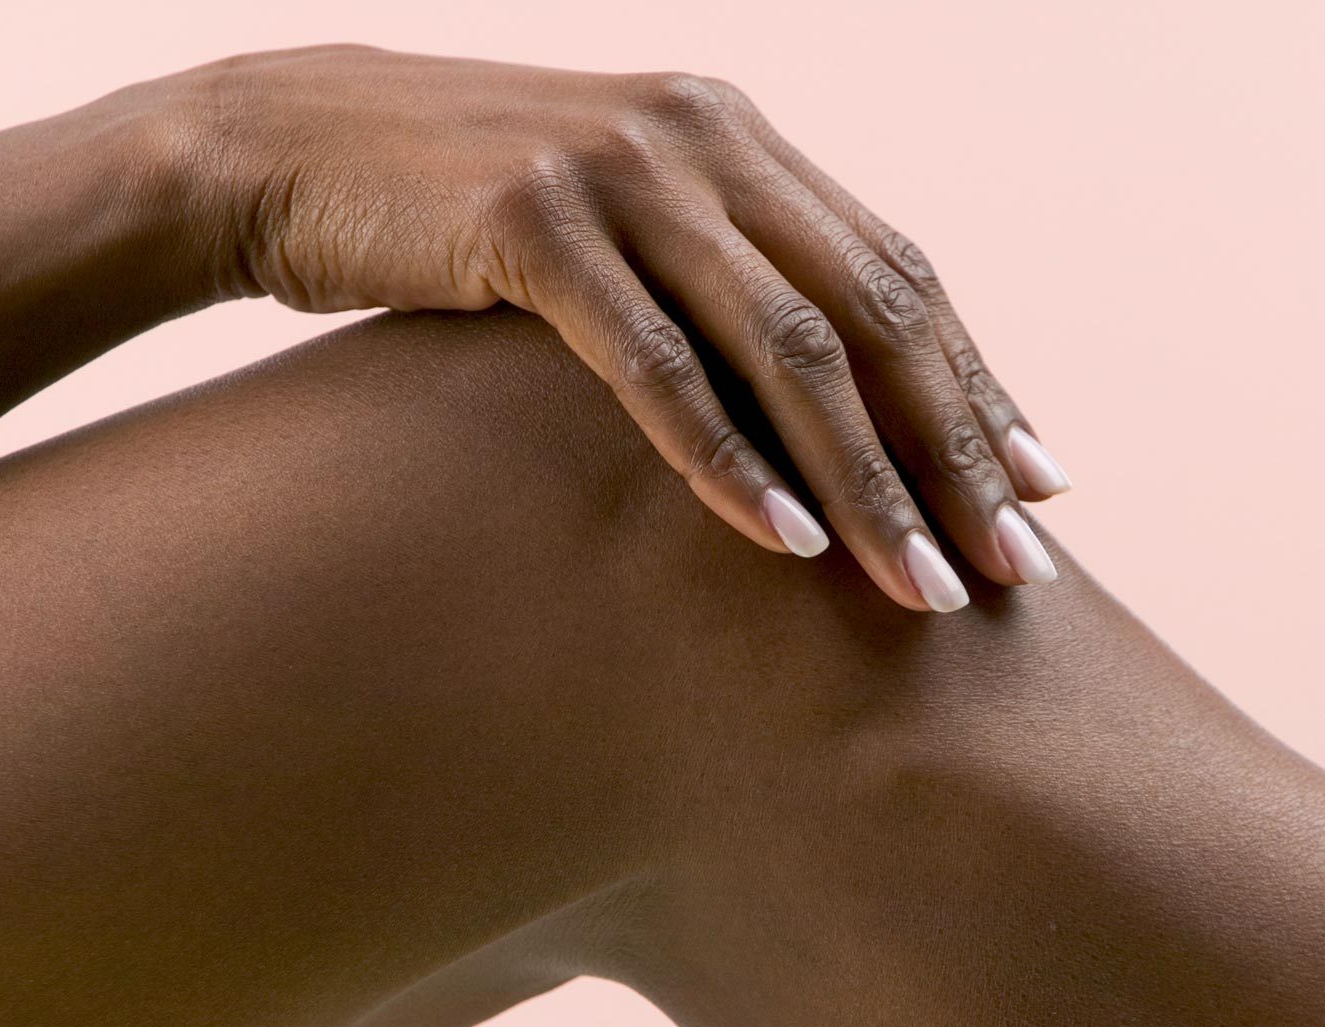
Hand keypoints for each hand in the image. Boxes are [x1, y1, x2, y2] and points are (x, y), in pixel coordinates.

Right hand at [161, 46, 1071, 611]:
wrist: (282, 152)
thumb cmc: (457, 220)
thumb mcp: (614, 235)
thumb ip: (715, 285)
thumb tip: (816, 411)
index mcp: (737, 139)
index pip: (897, 274)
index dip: (978, 385)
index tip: (1042, 491)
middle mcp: (701, 138)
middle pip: (873, 314)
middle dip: (952, 454)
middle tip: (1006, 573)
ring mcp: (621, 173)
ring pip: (785, 346)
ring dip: (862, 480)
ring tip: (916, 589)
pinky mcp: (532, 222)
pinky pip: (657, 366)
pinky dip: (726, 460)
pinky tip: (780, 545)